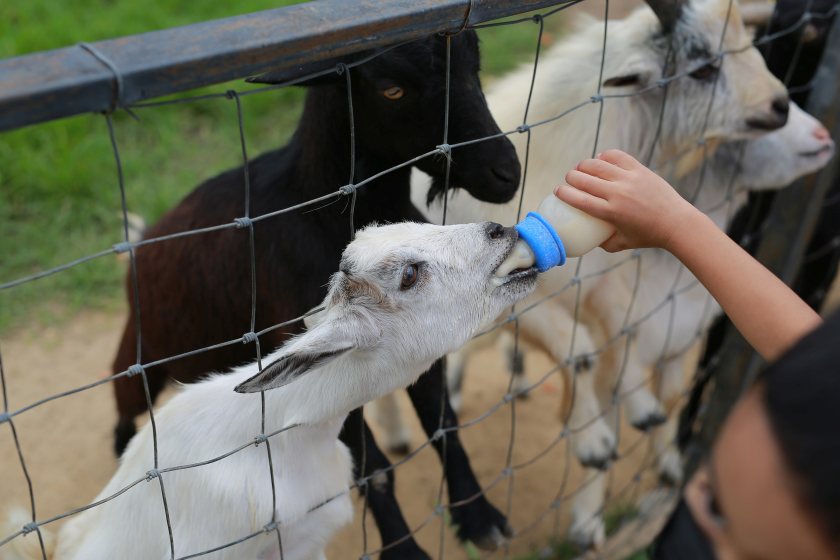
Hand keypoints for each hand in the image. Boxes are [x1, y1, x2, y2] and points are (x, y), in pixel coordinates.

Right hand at [554, 149, 698, 251]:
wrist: (676, 223)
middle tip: (569, 179)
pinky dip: (604, 156)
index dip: (563, 193)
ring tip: (581, 168)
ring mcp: (629, 179)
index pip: (578, 199)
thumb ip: (603, 242)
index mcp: (611, 212)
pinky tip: (600, 160)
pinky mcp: (639, 169)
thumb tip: (590, 238)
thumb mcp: (622, 243)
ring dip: (584, 165)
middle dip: (570, 177)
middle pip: (583, 179)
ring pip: (597, 164)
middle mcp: (617, 193)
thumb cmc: (648, 236)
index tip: (558, 191)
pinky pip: (616, 156)